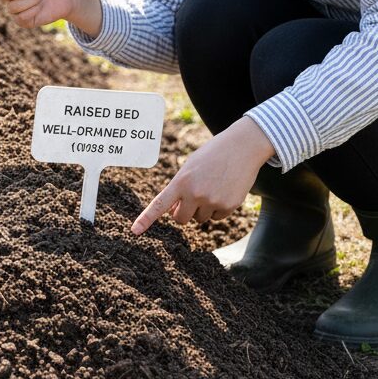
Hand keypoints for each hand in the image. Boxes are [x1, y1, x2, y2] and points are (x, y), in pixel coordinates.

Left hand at [132, 117, 275, 233]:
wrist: (243, 147)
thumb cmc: (212, 155)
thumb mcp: (190, 167)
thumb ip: (179, 189)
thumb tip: (175, 214)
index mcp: (181, 182)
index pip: (159, 205)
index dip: (146, 219)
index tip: (134, 231)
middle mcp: (195, 194)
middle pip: (181, 219)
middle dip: (183, 213)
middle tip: (191, 200)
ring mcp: (213, 201)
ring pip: (200, 219)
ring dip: (202, 209)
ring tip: (212, 187)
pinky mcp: (229, 206)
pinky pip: (217, 217)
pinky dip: (218, 209)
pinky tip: (224, 190)